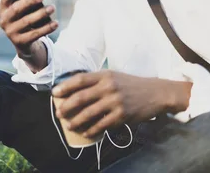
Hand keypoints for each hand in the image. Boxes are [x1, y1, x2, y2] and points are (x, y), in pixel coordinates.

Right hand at [0, 0, 57, 59]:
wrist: (24, 42)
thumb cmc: (24, 18)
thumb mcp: (22, 8)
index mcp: (2, 9)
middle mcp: (4, 21)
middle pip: (17, 9)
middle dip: (29, 1)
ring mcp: (11, 32)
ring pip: (27, 21)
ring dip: (41, 14)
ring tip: (52, 8)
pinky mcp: (20, 42)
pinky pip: (35, 34)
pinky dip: (46, 28)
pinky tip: (55, 23)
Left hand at [52, 70, 191, 138]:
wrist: (155, 93)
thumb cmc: (130, 84)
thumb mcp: (114, 76)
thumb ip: (96, 81)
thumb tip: (74, 89)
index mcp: (105, 75)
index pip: (80, 79)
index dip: (65, 86)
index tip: (55, 93)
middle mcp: (109, 87)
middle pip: (81, 97)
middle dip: (67, 107)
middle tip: (59, 113)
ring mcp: (116, 102)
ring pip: (89, 114)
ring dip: (76, 121)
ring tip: (69, 125)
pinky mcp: (122, 115)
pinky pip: (102, 125)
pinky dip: (92, 130)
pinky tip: (86, 133)